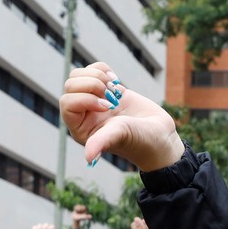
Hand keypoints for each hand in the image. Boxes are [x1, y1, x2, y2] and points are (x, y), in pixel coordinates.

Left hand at [60, 63, 181, 171]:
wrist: (160, 134)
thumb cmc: (141, 141)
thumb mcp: (121, 136)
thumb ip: (102, 141)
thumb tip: (89, 159)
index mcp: (80, 129)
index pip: (67, 102)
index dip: (85, 98)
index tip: (107, 107)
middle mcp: (83, 115)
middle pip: (70, 85)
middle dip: (92, 84)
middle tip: (111, 96)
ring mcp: (93, 101)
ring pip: (79, 75)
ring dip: (97, 75)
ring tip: (113, 89)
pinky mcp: (105, 90)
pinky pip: (93, 69)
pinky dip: (104, 70)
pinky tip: (116, 83)